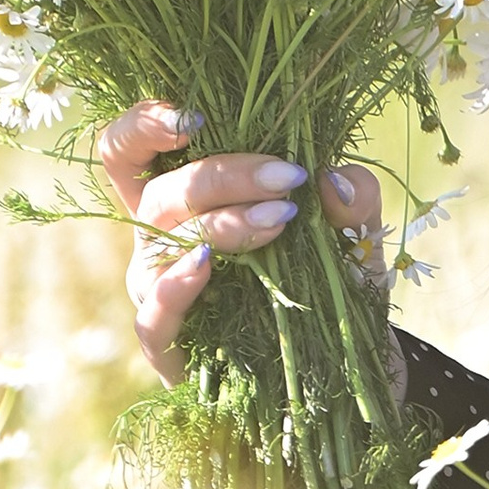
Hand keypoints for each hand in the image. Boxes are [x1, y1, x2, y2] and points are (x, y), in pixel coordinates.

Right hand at [98, 106, 391, 389]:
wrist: (346, 372)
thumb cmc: (331, 286)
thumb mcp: (355, 234)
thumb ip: (354, 197)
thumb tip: (331, 177)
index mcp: (186, 201)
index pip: (132, 151)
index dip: (143, 125)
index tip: (190, 116)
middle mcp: (160, 240)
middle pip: (162, 190)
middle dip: (225, 174)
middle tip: (288, 179)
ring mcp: (157, 293)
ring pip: (159, 242)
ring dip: (218, 223)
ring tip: (277, 221)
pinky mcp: (168, 346)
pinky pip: (153, 313)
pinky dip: (175, 287)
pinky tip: (206, 267)